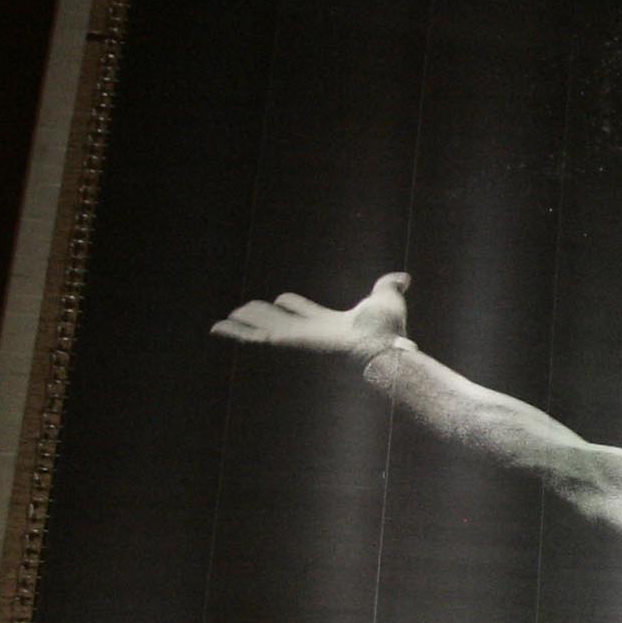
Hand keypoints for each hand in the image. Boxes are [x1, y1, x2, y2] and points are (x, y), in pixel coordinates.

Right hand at [211, 272, 408, 361]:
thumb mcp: (385, 299)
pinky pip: (256, 336)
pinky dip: (236, 333)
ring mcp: (297, 337)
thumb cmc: (386, 329)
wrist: (382, 344)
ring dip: (242, 324)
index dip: (292, 303)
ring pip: (262, 329)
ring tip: (221, 322)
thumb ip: (388, 287)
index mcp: (327, 322)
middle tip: (243, 309)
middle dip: (261, 315)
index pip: (303, 310)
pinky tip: (218, 328)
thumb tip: (403, 278)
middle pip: (279, 321)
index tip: (280, 298)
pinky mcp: (288, 340)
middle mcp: (309, 331)